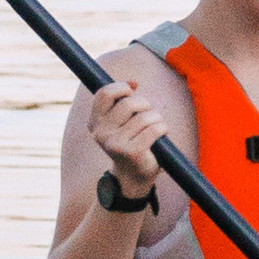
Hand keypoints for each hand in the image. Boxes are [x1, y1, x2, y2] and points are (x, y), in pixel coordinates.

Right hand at [88, 77, 162, 196]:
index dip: (121, 87)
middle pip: (128, 103)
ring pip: (144, 116)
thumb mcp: (122, 120)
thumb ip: (123, 99)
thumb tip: (134, 82)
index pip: (104, 93)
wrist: (134, 176)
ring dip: (156, 118)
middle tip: (148, 114)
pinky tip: (161, 135)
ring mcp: (115, 144)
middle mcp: (101, 133)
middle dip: (145, 104)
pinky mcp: (132, 152)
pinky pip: (154, 129)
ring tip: (155, 127)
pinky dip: (162, 129)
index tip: (132, 90)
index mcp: (95, 123)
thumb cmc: (131, 142)